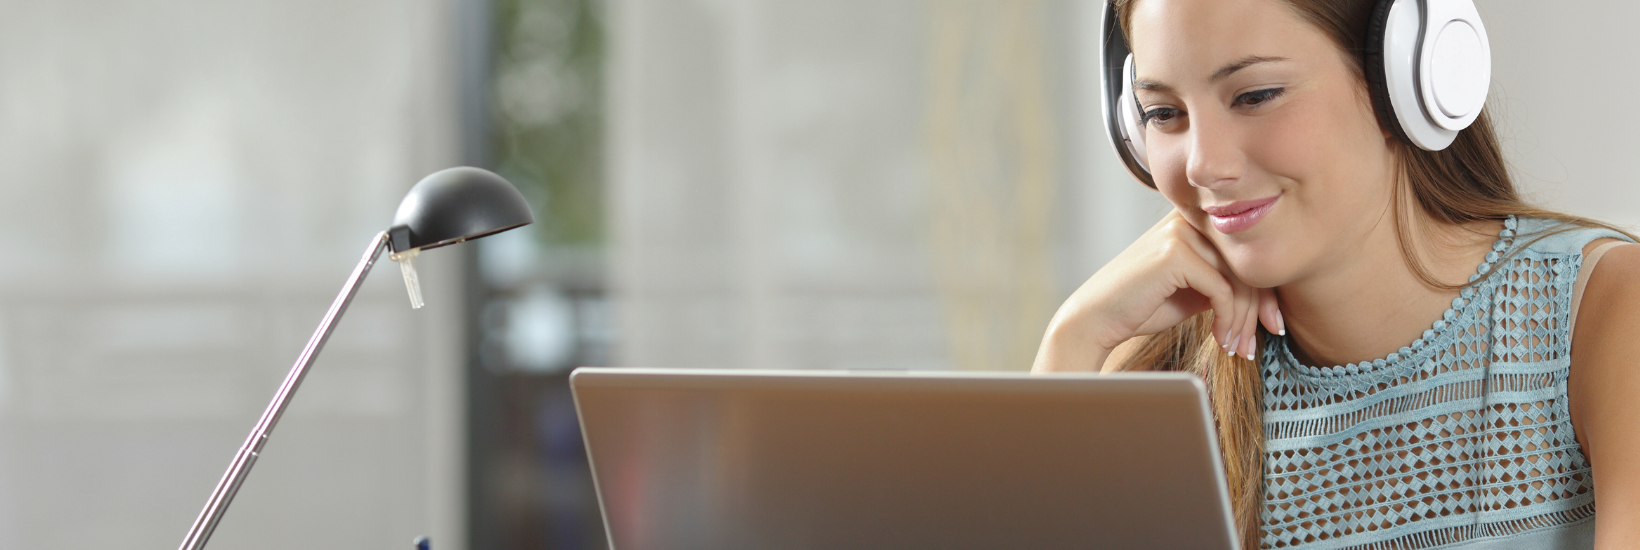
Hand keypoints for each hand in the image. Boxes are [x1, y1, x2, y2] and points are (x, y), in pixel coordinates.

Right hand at [1031, 210, 1283, 372]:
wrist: (1096, 319)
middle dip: (1258, 309)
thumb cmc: (1142, 306)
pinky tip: (1221, 339)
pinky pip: (1222, 289)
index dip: (1265, 291)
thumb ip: (1224, 279)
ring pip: (1239, 278)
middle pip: (1248, 262)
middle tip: (1258, 343)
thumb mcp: (1194, 290)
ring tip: (1237, 348)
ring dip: (1243, 320)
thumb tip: (1269, 294)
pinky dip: (1228, 319)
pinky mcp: (1175, 253)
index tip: (1271, 325)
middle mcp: (1188, 219)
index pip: (1246, 252)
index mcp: (1193, 221)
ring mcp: (1181, 232)